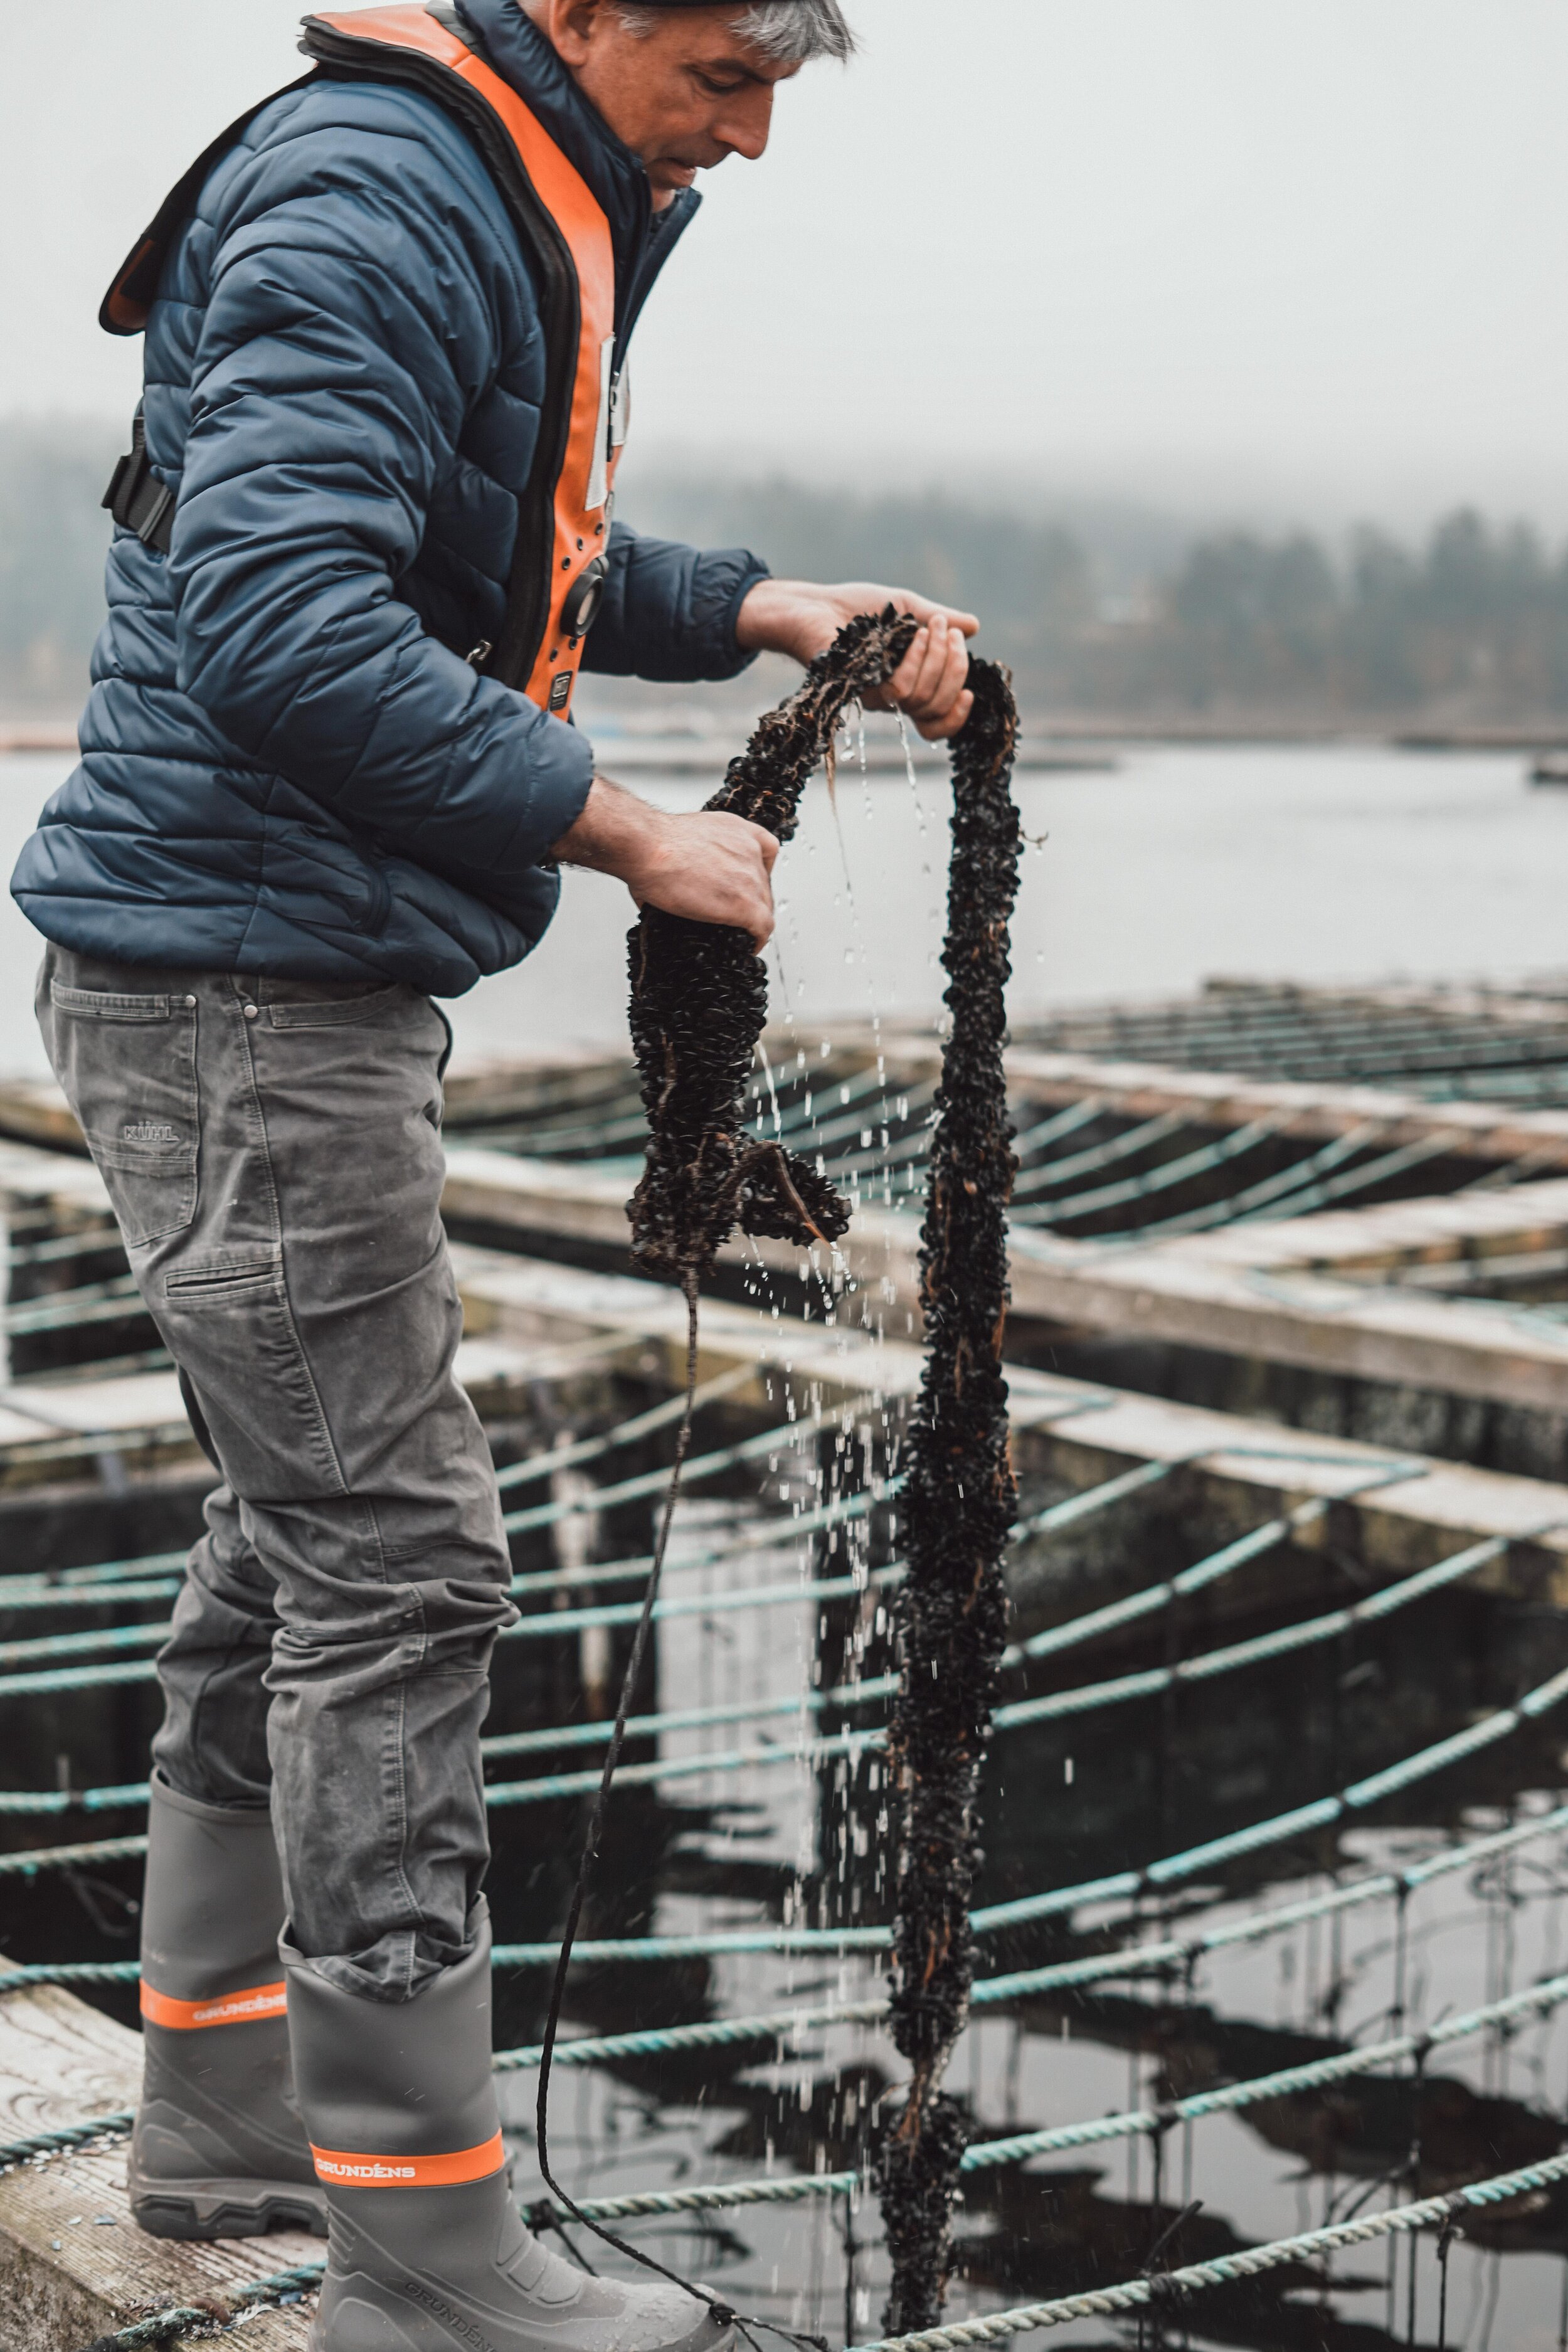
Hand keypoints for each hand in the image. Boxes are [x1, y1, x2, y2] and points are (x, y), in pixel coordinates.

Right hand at [552, 777, 777, 950]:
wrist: (646, 847)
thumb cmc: (652, 842)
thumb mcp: (682, 839)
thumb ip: (692, 859)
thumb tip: (672, 883)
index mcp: (736, 829)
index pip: (766, 850)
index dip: (759, 873)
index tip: (750, 886)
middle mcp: (749, 849)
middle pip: (764, 883)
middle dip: (753, 900)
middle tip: (738, 915)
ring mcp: (750, 876)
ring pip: (765, 906)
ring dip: (754, 921)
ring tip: (742, 932)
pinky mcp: (745, 903)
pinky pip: (763, 926)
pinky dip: (758, 939)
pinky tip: (749, 945)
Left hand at [735, 578, 978, 739]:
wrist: (814, 605)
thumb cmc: (857, 608)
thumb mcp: (908, 609)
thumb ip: (940, 619)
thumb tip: (973, 627)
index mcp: (906, 687)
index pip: (934, 724)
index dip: (956, 717)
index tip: (970, 693)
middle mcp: (891, 699)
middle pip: (936, 707)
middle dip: (955, 669)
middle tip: (950, 634)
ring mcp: (874, 696)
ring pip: (920, 697)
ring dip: (937, 658)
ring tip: (932, 626)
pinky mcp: (859, 690)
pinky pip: (898, 688)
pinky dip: (914, 658)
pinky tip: (913, 634)